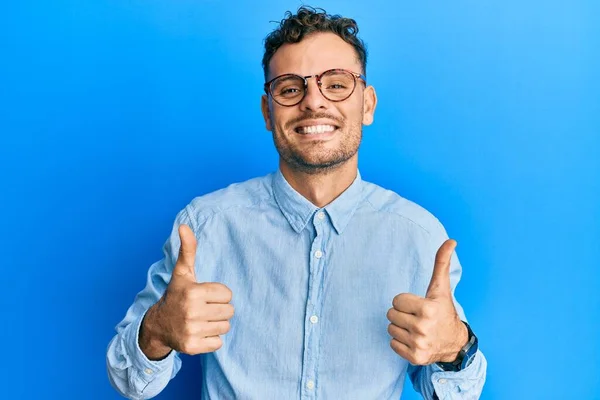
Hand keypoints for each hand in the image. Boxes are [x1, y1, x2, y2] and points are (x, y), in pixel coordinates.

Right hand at [140, 224, 234, 359]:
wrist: (158, 325)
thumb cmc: (176, 295)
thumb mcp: (182, 272)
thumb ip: (188, 249)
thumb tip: (183, 226)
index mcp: (193, 292)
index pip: (227, 294)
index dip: (218, 294)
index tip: (203, 295)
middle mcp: (191, 312)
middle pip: (229, 311)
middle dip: (219, 309)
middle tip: (202, 309)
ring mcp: (191, 331)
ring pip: (225, 327)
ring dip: (216, 324)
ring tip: (201, 320)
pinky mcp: (192, 347)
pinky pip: (218, 343)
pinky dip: (211, 340)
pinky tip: (198, 333)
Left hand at [386, 239, 467, 364]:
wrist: (454, 343)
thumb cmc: (443, 311)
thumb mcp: (441, 288)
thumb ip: (441, 263)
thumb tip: (451, 240)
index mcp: (428, 308)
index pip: (396, 300)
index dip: (405, 301)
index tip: (418, 305)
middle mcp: (423, 327)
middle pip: (391, 314)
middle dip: (402, 314)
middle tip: (416, 317)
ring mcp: (419, 344)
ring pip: (391, 329)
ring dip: (401, 327)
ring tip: (416, 328)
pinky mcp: (415, 357)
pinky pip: (392, 344)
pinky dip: (401, 342)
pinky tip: (414, 340)